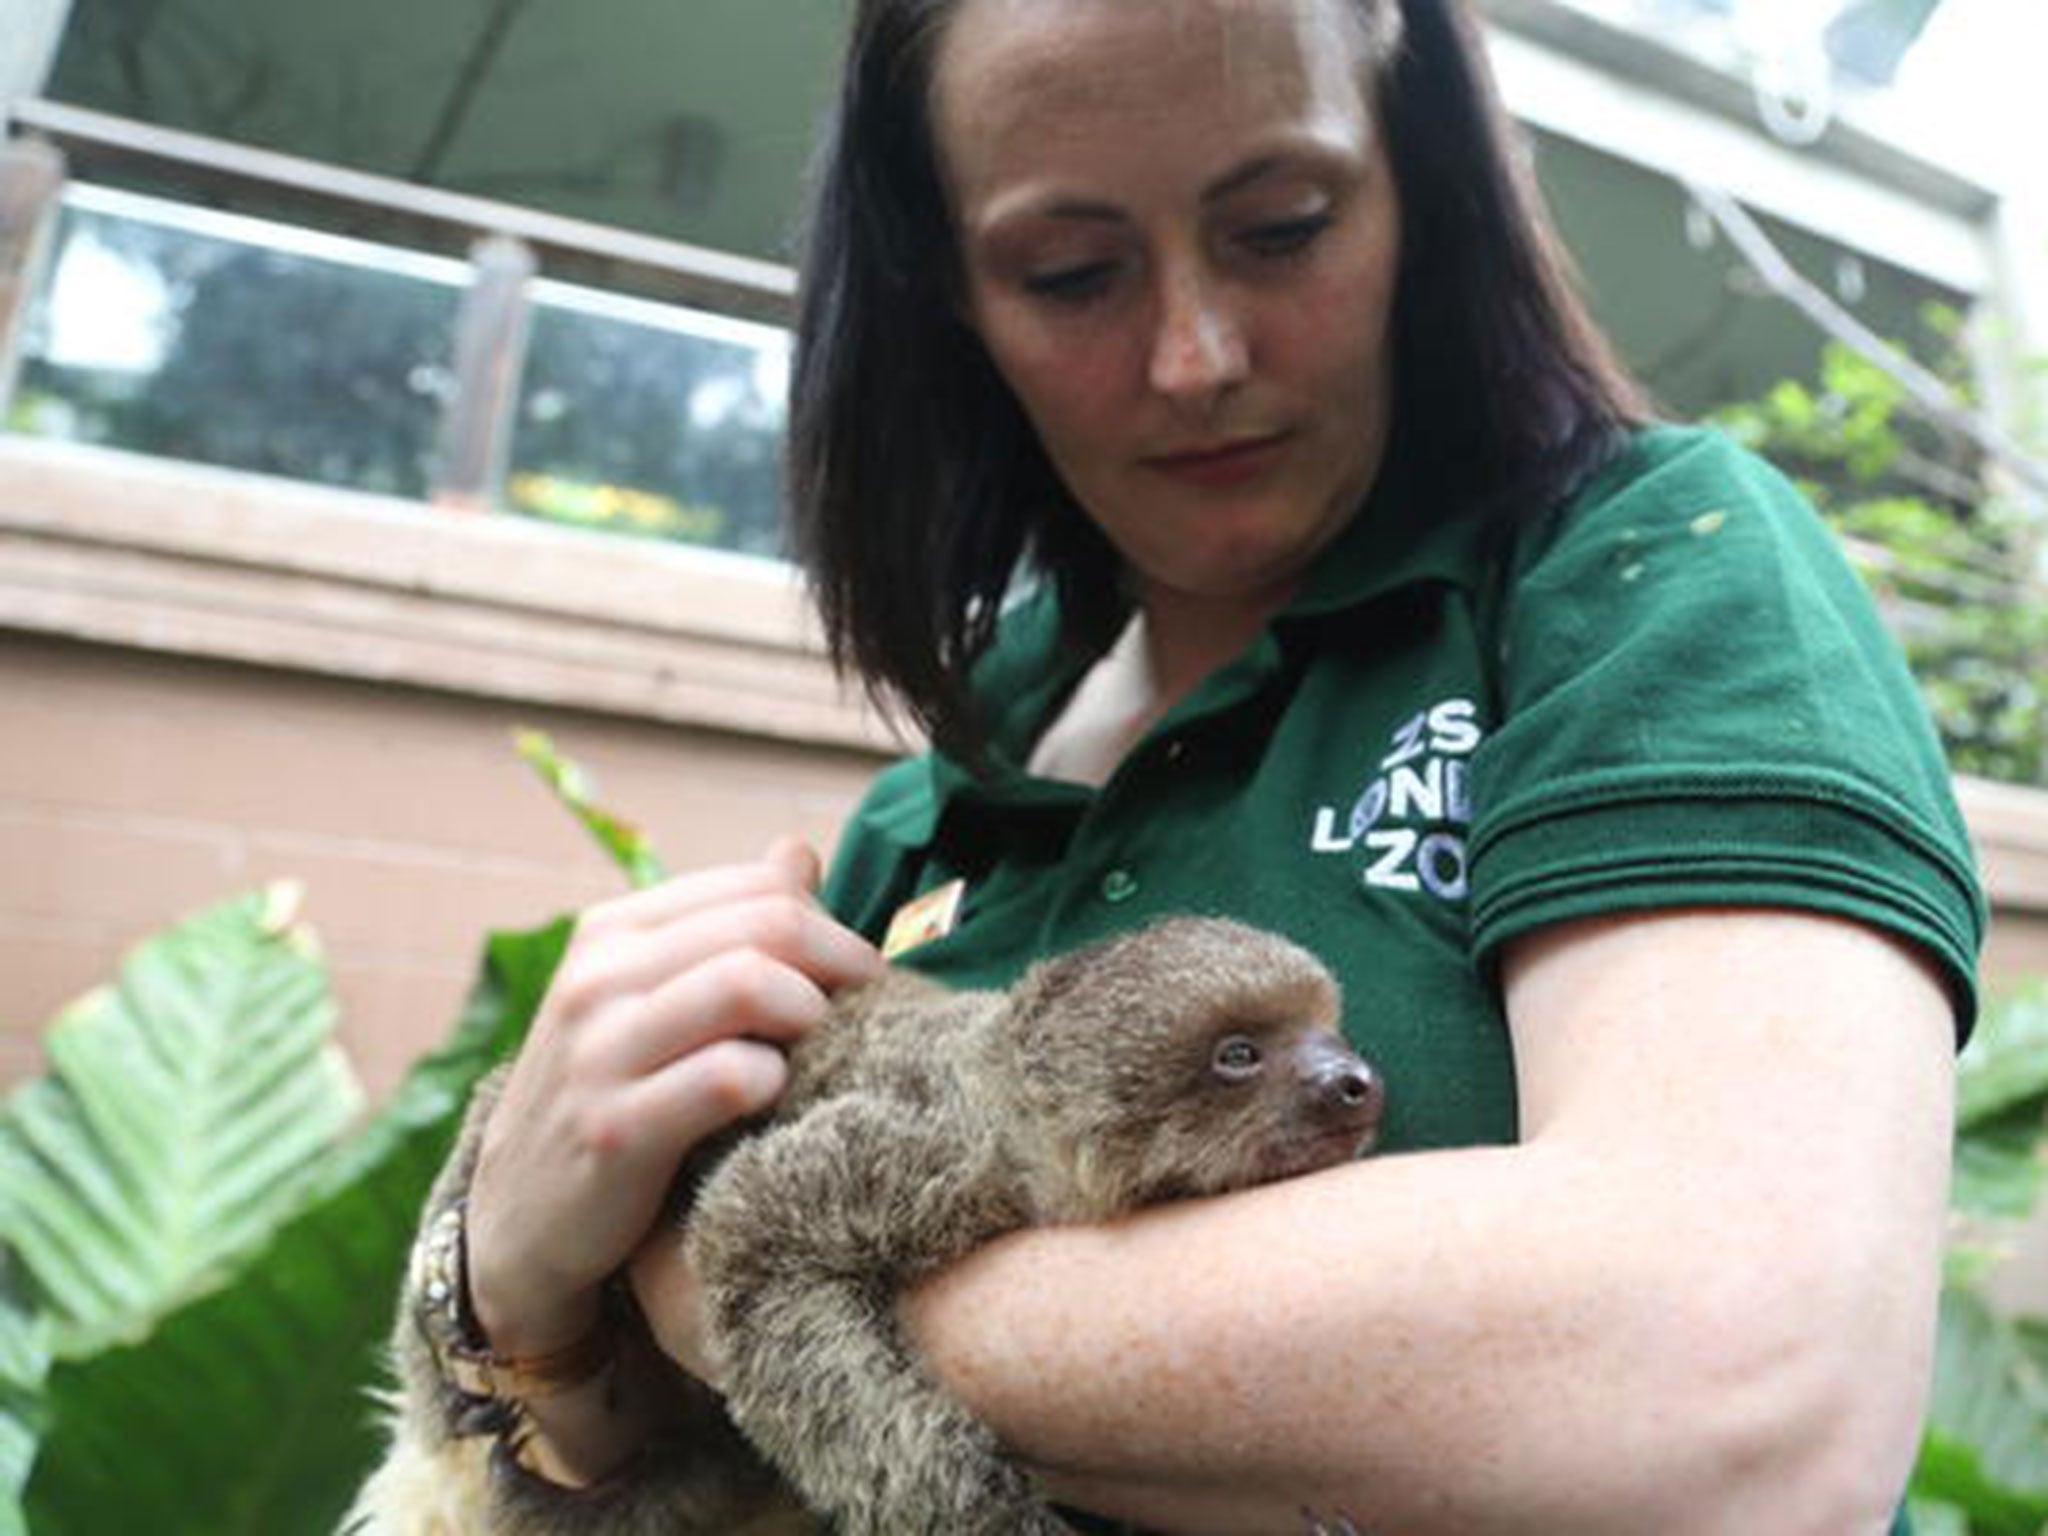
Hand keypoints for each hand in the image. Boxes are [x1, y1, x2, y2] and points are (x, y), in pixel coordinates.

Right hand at [465, 837, 882, 1359]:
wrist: (520, 1219)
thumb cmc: (613, 1094)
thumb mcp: (648, 996)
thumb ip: (726, 925)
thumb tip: (799, 853)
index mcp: (611, 931)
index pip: (757, 886)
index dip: (827, 924)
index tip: (855, 971)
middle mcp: (597, 978)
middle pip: (767, 926)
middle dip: (840, 962)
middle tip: (868, 1009)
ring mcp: (599, 1052)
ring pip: (749, 985)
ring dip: (811, 1014)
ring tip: (821, 1050)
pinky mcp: (615, 1130)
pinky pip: (730, 1077)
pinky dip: (775, 1082)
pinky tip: (775, 1100)